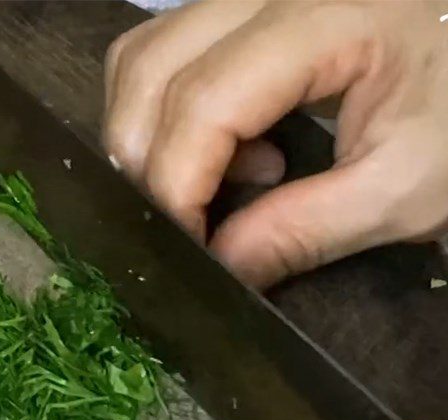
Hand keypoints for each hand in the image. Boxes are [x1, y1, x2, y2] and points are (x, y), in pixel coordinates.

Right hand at [103, 0, 447, 288]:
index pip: (204, 102)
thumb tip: (218, 269)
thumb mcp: (401, 190)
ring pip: (142, 56)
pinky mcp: (245, 9)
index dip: (177, 186)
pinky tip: (226, 147)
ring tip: (212, 182)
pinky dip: (163, 112)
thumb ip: (304, 231)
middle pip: (150, 69)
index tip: (191, 248)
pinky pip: (163, 50)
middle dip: (147, 164)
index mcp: (328, 18)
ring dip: (146, 135)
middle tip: (187, 224)